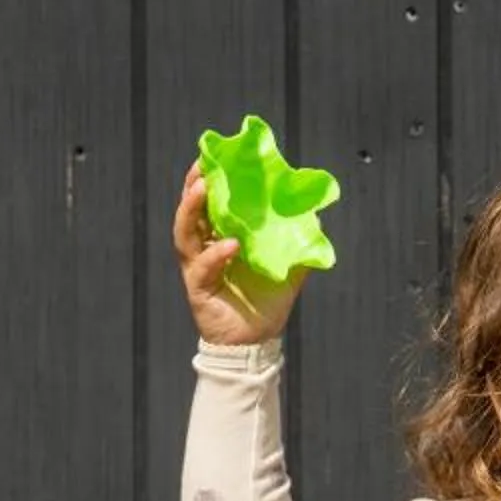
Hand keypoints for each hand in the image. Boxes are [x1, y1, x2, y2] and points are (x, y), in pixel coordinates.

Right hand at [174, 162, 306, 344]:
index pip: (208, 204)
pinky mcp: (198, 288)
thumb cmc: (265, 303)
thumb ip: (296, 243)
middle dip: (193, 187)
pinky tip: (232, 244)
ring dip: (192, 209)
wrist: (257, 342)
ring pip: (185, 233)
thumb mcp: (286, 267)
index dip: (206, 180)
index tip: (212, 157)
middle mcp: (203, 249)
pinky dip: (216, 254)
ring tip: (205, 189)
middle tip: (202, 167)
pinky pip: (204, 266)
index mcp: (219, 238)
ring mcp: (197, 268)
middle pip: (189, 211)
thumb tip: (316, 216)